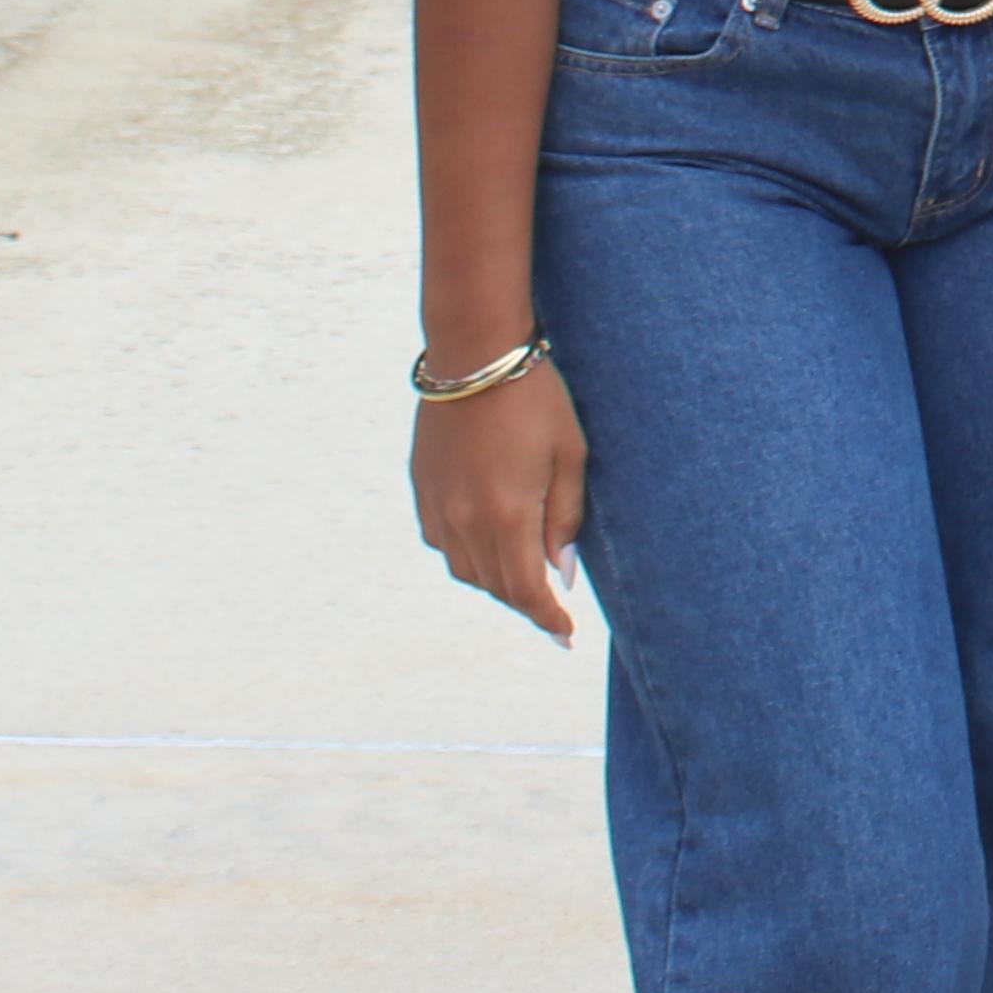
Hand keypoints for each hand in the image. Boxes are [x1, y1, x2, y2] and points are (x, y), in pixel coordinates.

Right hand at [412, 357, 588, 642]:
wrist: (473, 356)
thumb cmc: (534, 399)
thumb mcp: (570, 454)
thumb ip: (566, 518)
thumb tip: (560, 572)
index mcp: (506, 515)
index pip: (526, 589)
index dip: (547, 619)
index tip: (565, 636)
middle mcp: (464, 522)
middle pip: (496, 586)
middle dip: (526, 602)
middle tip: (553, 610)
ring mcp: (437, 509)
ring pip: (466, 571)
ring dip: (496, 581)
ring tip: (526, 577)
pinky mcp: (423, 493)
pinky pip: (444, 545)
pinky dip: (469, 555)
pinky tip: (490, 542)